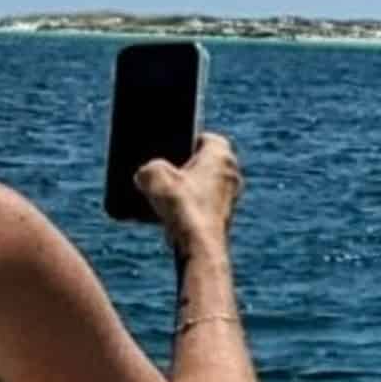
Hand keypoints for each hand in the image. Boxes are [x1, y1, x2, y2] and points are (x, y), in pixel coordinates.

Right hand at [137, 133, 242, 255]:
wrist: (200, 244)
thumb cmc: (183, 206)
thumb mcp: (153, 176)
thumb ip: (148, 167)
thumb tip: (149, 174)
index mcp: (221, 154)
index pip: (204, 137)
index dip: (184, 138)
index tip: (167, 146)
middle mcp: (232, 172)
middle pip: (203, 162)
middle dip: (182, 165)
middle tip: (159, 168)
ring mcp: (230, 195)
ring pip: (203, 184)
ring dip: (185, 187)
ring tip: (160, 191)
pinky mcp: (224, 215)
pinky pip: (203, 203)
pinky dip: (188, 204)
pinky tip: (168, 210)